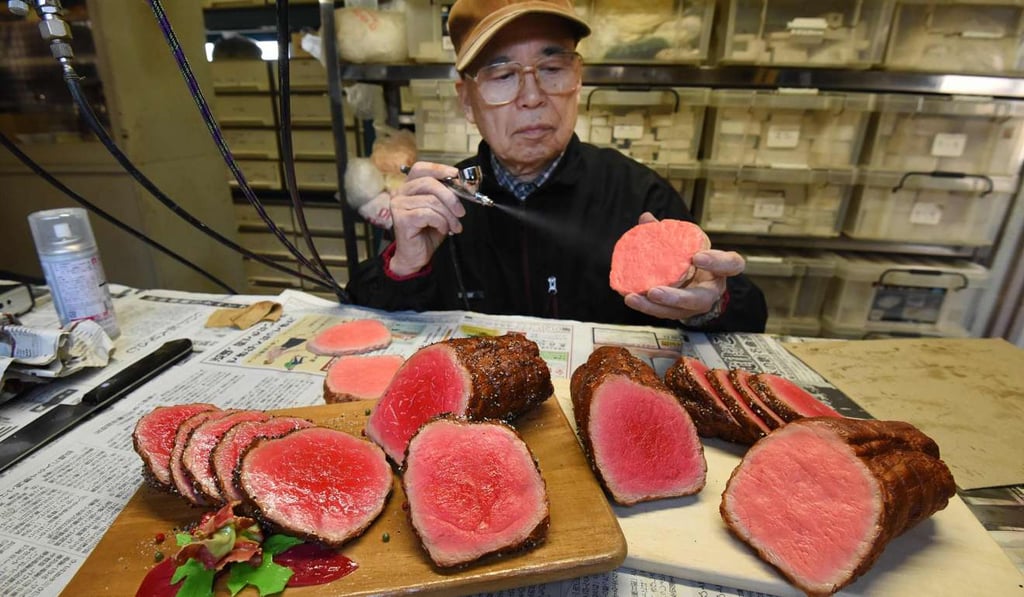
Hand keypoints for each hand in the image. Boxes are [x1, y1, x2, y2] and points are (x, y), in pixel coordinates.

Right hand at [387, 162, 466, 275]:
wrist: (415, 256)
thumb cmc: (427, 232)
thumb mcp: (441, 210)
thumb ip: (448, 196)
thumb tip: (465, 184)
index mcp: (409, 187)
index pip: (421, 168)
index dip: (439, 169)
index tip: (456, 175)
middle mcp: (400, 193)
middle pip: (429, 183)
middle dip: (450, 196)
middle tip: (461, 211)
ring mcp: (399, 205)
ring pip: (431, 201)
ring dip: (448, 215)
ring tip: (454, 226)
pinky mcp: (402, 219)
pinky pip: (428, 214)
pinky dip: (441, 222)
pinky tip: (443, 230)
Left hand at [623, 213, 745, 321]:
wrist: (698, 281)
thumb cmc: (695, 258)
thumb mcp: (689, 243)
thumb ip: (671, 233)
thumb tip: (646, 218)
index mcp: (722, 269)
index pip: (730, 264)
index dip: (716, 262)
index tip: (697, 256)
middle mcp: (711, 291)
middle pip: (699, 299)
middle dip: (676, 297)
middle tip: (655, 291)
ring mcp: (696, 305)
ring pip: (679, 311)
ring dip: (654, 307)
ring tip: (634, 297)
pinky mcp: (681, 313)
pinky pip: (664, 313)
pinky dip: (646, 307)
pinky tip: (631, 297)